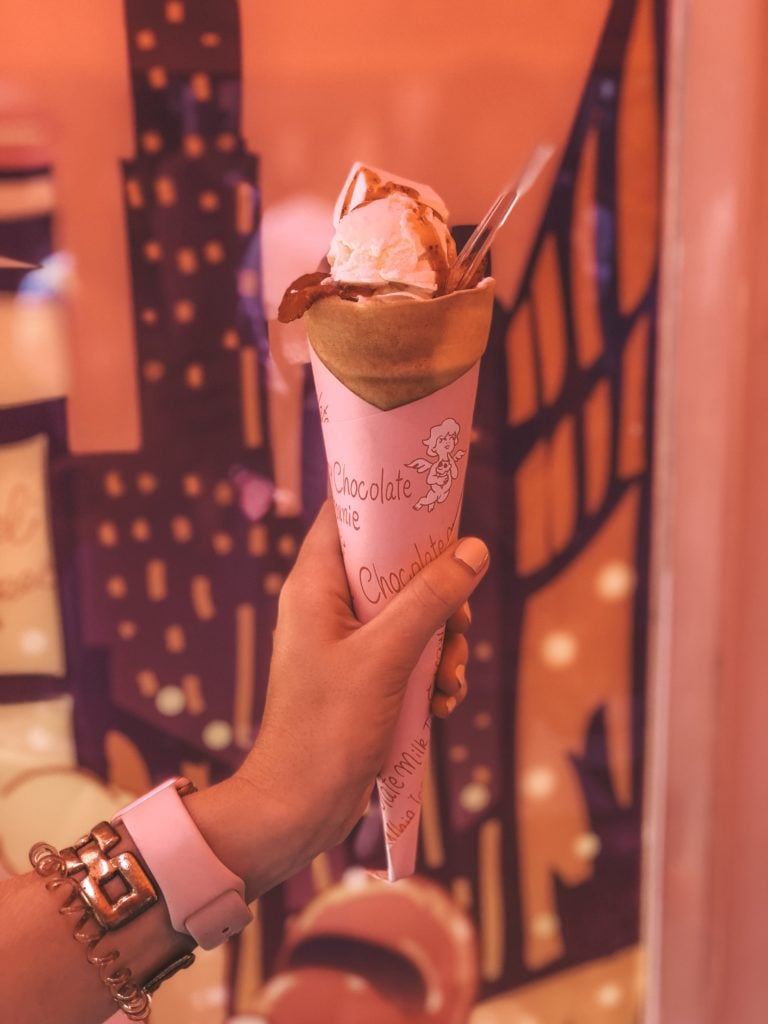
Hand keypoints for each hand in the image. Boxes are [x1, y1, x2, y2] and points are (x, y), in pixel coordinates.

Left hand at [218, 500, 488, 895]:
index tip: (438, 511)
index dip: (392, 506)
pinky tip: (440, 703)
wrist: (298, 808)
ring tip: (447, 681)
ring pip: (409, 614)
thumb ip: (429, 600)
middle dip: (437, 597)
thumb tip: (474, 550)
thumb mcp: (386, 657)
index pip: (348, 514)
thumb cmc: (328, 728)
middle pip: (394, 566)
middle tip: (457, 628)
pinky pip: (407, 654)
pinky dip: (430, 673)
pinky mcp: (360, 676)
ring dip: (441, 644)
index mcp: (316, 584)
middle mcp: (327, 605)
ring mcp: (344, 642)